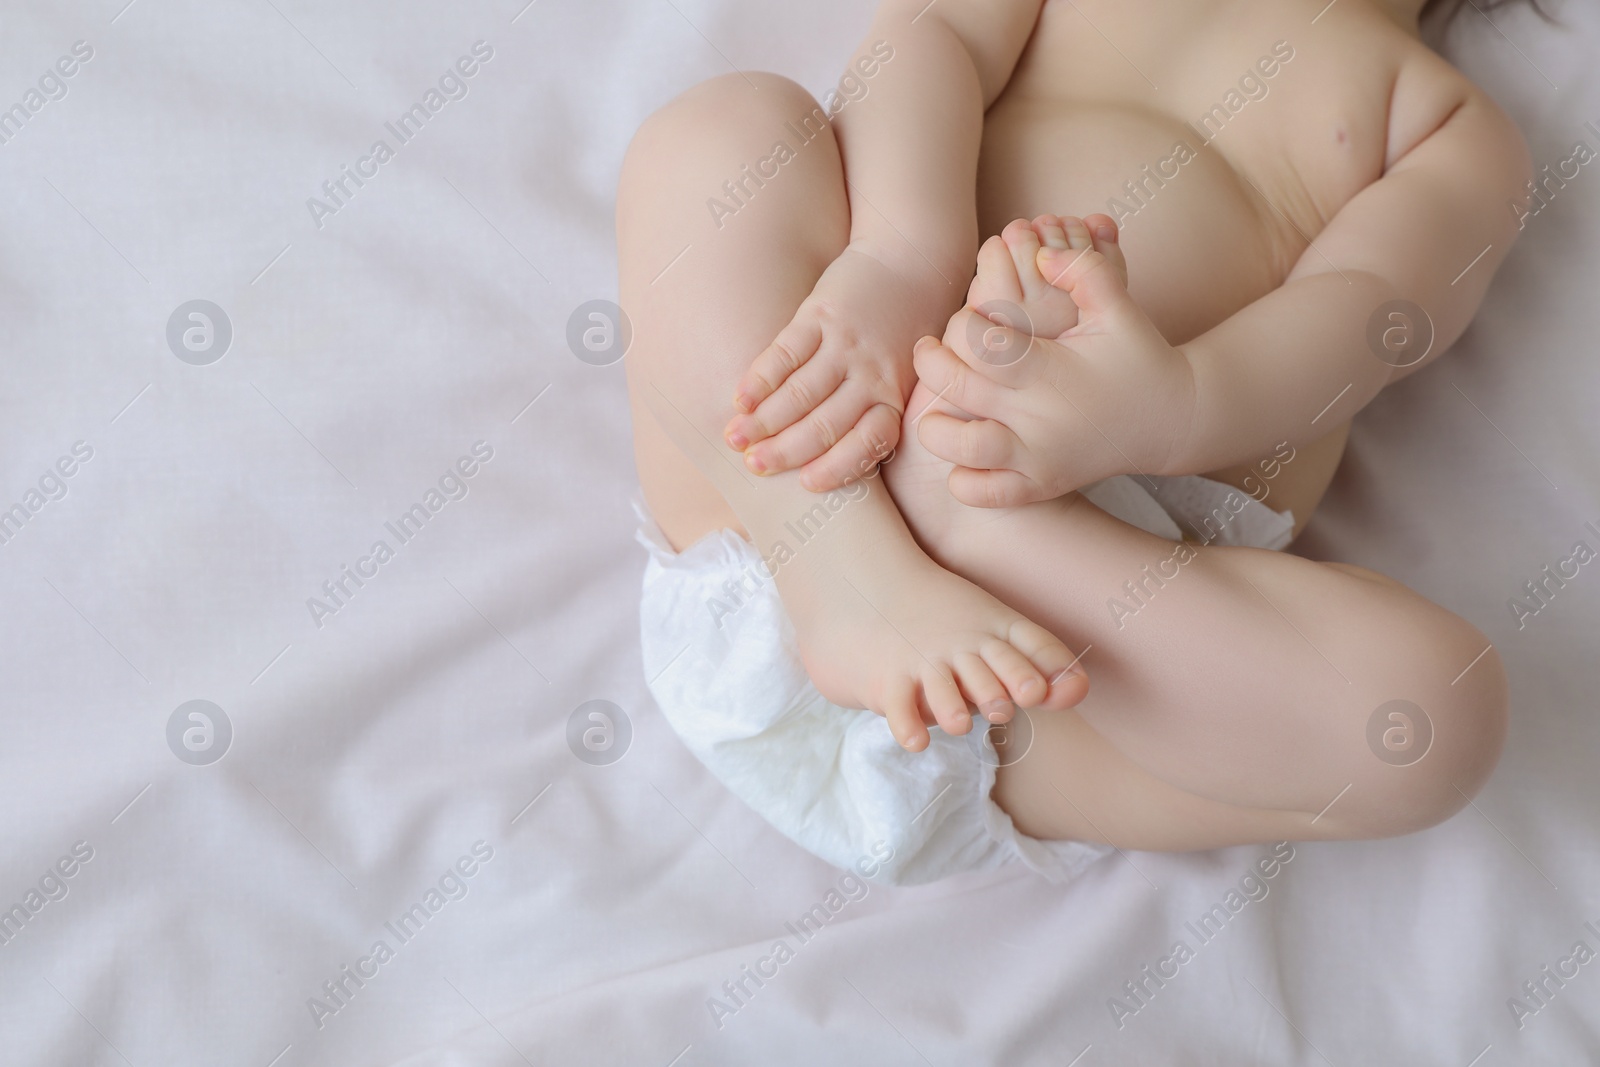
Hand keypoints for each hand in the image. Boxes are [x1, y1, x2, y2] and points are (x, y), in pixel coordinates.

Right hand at [724, 244, 949, 490]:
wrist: (912, 258)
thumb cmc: (905, 329)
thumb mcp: (905, 375)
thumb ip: (874, 410)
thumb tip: (826, 457)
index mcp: (894, 396)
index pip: (867, 443)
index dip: (836, 467)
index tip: (805, 484)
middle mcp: (872, 374)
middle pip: (824, 423)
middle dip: (785, 451)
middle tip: (754, 466)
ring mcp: (845, 343)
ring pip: (800, 392)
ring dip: (763, 420)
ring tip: (734, 439)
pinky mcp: (821, 313)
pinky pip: (785, 352)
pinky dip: (760, 379)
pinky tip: (740, 399)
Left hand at [914, 239, 1196, 505]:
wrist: (1172, 420)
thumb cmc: (1136, 356)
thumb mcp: (1119, 307)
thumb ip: (1084, 271)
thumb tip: (1041, 256)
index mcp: (1053, 369)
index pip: (986, 345)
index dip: (964, 327)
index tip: (967, 320)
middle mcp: (1042, 416)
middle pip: (961, 389)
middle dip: (933, 365)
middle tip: (928, 351)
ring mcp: (1040, 456)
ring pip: (965, 448)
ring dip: (937, 429)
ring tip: (933, 412)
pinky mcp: (1041, 485)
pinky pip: (987, 494)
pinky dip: (965, 483)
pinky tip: (961, 461)